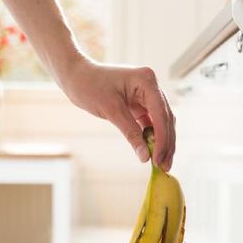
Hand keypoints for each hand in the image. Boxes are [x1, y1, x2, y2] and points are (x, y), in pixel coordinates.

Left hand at [56, 59, 176, 169]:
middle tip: (164, 166)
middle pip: (166, 119)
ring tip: (162, 164)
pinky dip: (152, 137)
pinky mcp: (141, 103)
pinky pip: (152, 122)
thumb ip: (131, 133)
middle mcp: (151, 86)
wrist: (77, 77)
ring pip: (162, 122)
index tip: (158, 159)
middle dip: (166, 144)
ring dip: (162, 142)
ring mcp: (147, 94)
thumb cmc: (90, 86)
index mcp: (147, 81)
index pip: (161, 114)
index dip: (162, 139)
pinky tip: (153, 152)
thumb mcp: (111, 110)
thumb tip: (145, 156)